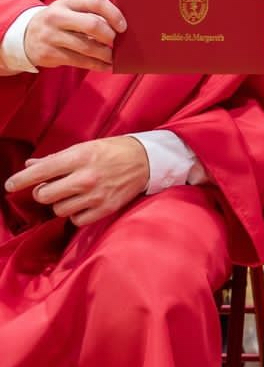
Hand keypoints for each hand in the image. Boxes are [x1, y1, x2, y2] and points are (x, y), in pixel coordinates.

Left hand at [4, 136, 148, 225]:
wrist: (147, 161)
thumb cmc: (113, 151)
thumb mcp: (85, 147)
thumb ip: (56, 159)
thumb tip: (30, 166)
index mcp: (79, 157)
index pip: (41, 172)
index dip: (20, 180)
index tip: (10, 185)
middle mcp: (86, 177)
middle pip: (44, 195)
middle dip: (43, 192)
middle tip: (51, 187)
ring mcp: (96, 195)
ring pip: (58, 209)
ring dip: (61, 203)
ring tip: (73, 194)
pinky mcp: (105, 208)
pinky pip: (76, 219)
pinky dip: (76, 213)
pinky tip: (84, 203)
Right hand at [23, 0, 126, 69]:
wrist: (25, 35)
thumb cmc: (61, 22)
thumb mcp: (71, 10)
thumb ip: (93, 14)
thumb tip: (122, 29)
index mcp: (67, 1)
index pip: (96, 1)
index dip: (114, 14)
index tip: (123, 27)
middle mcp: (57, 16)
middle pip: (92, 24)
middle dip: (109, 36)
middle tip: (116, 42)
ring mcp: (50, 36)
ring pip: (87, 47)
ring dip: (106, 54)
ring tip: (113, 56)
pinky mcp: (48, 54)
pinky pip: (79, 61)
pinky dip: (97, 65)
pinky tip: (107, 66)